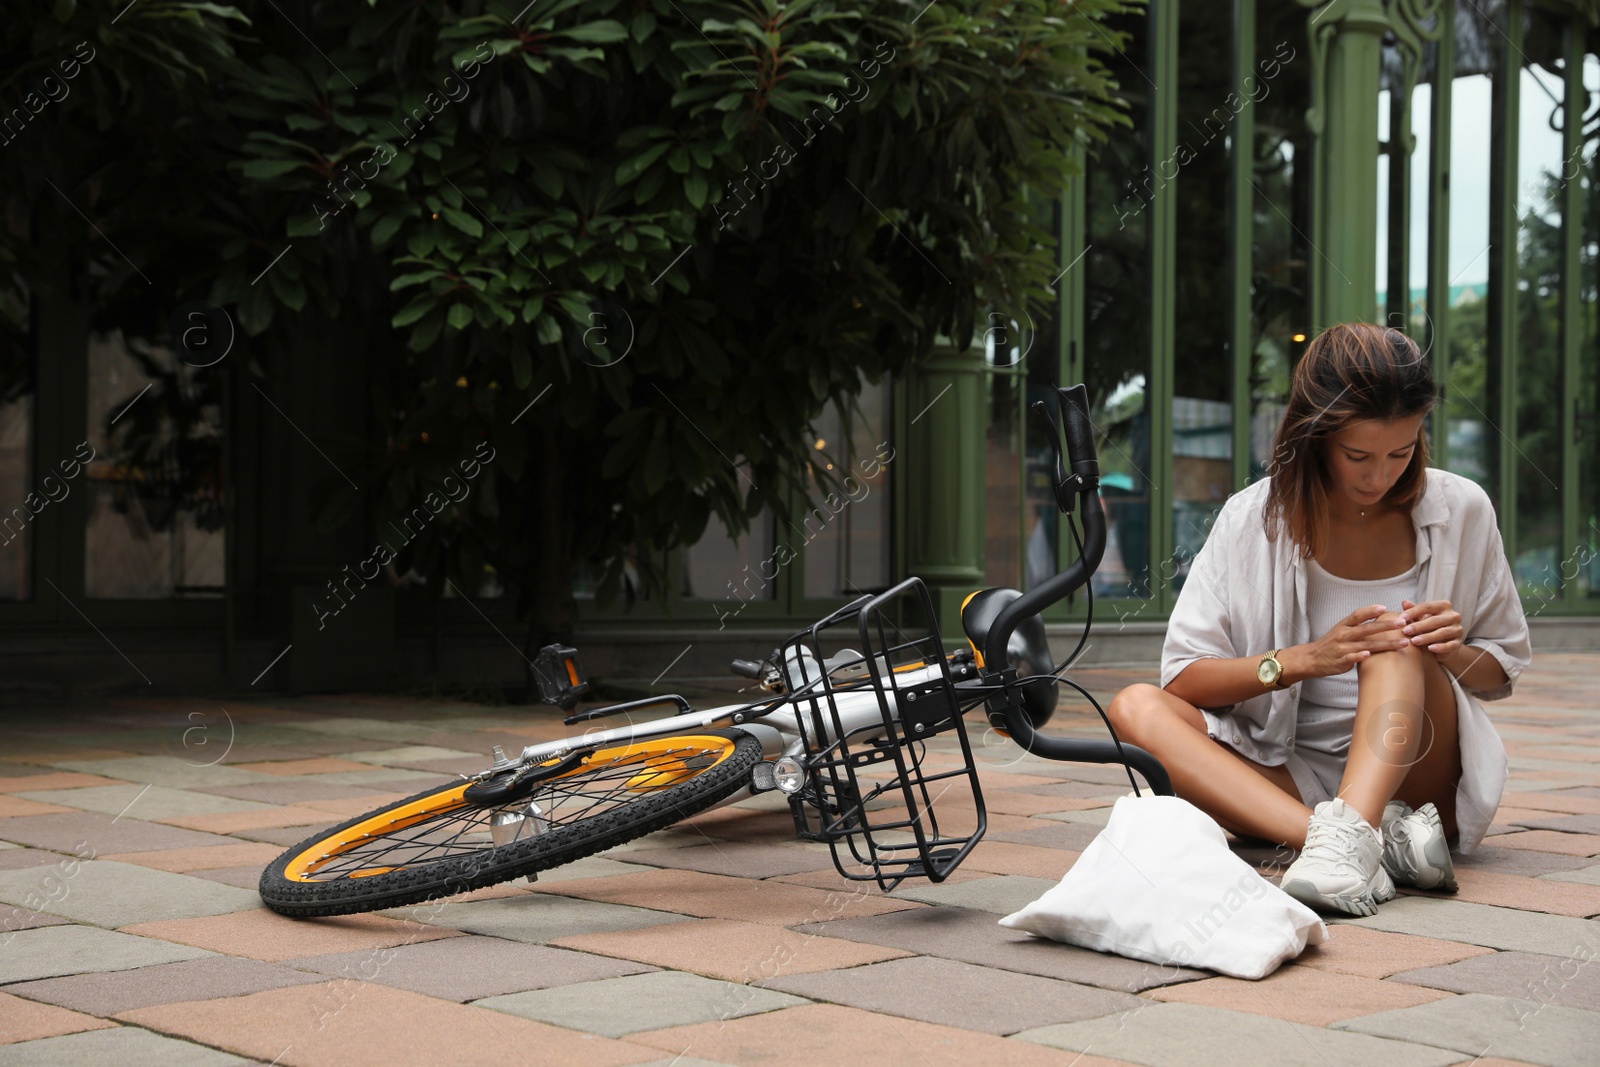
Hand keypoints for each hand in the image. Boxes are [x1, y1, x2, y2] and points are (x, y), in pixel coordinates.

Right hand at [1290, 604, 1408, 679]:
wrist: (1312, 658)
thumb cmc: (1331, 643)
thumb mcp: (1341, 629)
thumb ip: (1358, 624)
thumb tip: (1380, 615)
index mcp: (1344, 625)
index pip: (1357, 614)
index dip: (1370, 610)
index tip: (1385, 608)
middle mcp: (1343, 635)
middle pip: (1367, 629)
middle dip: (1386, 626)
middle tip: (1403, 623)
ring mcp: (1342, 648)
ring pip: (1367, 645)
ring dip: (1386, 644)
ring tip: (1403, 643)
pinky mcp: (1341, 661)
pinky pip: (1351, 658)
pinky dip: (1359, 656)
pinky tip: (1368, 655)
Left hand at [1399, 599, 1463, 658]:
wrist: (1443, 643)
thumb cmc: (1428, 626)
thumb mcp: (1420, 618)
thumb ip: (1413, 611)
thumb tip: (1404, 602)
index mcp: (1444, 606)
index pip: (1427, 606)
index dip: (1413, 612)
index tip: (1400, 619)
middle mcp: (1453, 616)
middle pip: (1435, 620)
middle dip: (1419, 626)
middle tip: (1405, 631)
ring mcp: (1457, 629)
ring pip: (1442, 632)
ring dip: (1427, 637)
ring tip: (1414, 641)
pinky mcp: (1458, 643)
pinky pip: (1450, 645)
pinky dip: (1440, 647)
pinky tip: (1430, 649)